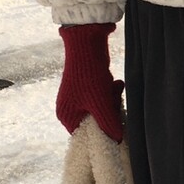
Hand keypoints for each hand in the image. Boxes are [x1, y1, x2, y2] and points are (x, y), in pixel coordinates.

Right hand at [56, 23, 123, 142]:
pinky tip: (116, 82)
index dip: (100, 135)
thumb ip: (109, 124)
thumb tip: (118, 139)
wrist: (87, 43)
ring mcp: (80, 96)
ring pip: (102, 108)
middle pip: (96, 122)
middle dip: (108, 112)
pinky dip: (111, 91)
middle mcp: (70, 107)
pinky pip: (104, 96)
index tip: (115, 132)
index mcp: (66, 115)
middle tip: (114, 102)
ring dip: (112, 100)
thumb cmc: (88, 76)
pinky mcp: (89, 86)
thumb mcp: (101, 103)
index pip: (85, 135)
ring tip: (114, 88)